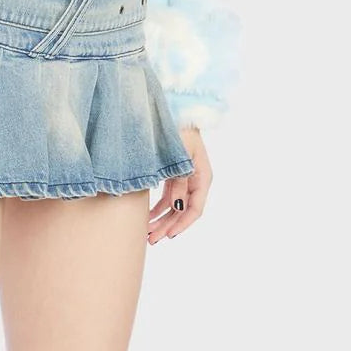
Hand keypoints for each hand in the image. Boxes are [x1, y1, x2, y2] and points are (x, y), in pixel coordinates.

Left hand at [147, 126, 211, 242]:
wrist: (174, 110)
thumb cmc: (178, 130)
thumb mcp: (180, 157)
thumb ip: (179, 182)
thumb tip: (177, 208)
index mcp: (203, 176)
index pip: (195, 208)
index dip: (182, 223)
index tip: (169, 235)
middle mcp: (195, 179)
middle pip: (183, 210)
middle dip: (168, 226)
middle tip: (152, 239)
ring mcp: (184, 177)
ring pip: (174, 205)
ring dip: (161, 219)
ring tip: (147, 233)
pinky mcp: (173, 173)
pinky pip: (168, 195)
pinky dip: (158, 206)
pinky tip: (148, 217)